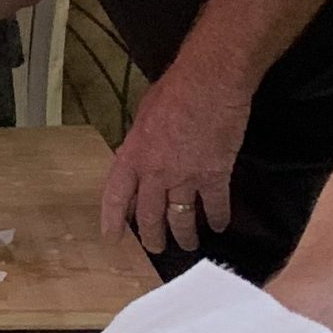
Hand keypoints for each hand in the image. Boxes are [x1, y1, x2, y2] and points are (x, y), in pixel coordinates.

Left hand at [99, 63, 250, 254]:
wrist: (208, 83)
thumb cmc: (173, 90)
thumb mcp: (143, 116)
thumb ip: (141, 143)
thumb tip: (143, 156)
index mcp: (132, 155)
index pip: (116, 196)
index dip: (113, 220)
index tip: (113, 238)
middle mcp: (155, 172)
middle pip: (150, 216)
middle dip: (152, 237)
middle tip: (156, 248)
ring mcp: (185, 177)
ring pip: (181, 218)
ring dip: (184, 235)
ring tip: (187, 244)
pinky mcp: (215, 176)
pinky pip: (215, 206)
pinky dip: (218, 218)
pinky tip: (220, 225)